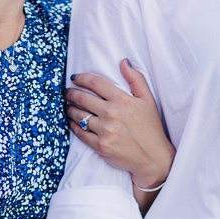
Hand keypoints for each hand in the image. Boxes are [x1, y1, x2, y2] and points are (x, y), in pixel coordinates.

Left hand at [66, 59, 174, 190]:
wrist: (152, 157)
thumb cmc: (150, 127)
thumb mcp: (148, 100)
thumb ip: (136, 79)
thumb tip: (124, 61)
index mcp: (122, 100)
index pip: (96, 83)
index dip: (82, 78)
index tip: (75, 77)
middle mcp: (111, 114)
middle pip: (82, 98)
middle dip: (70, 93)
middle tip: (66, 92)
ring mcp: (104, 130)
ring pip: (78, 115)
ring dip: (69, 109)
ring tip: (67, 106)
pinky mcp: (99, 145)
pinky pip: (79, 133)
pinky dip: (73, 126)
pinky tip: (71, 122)